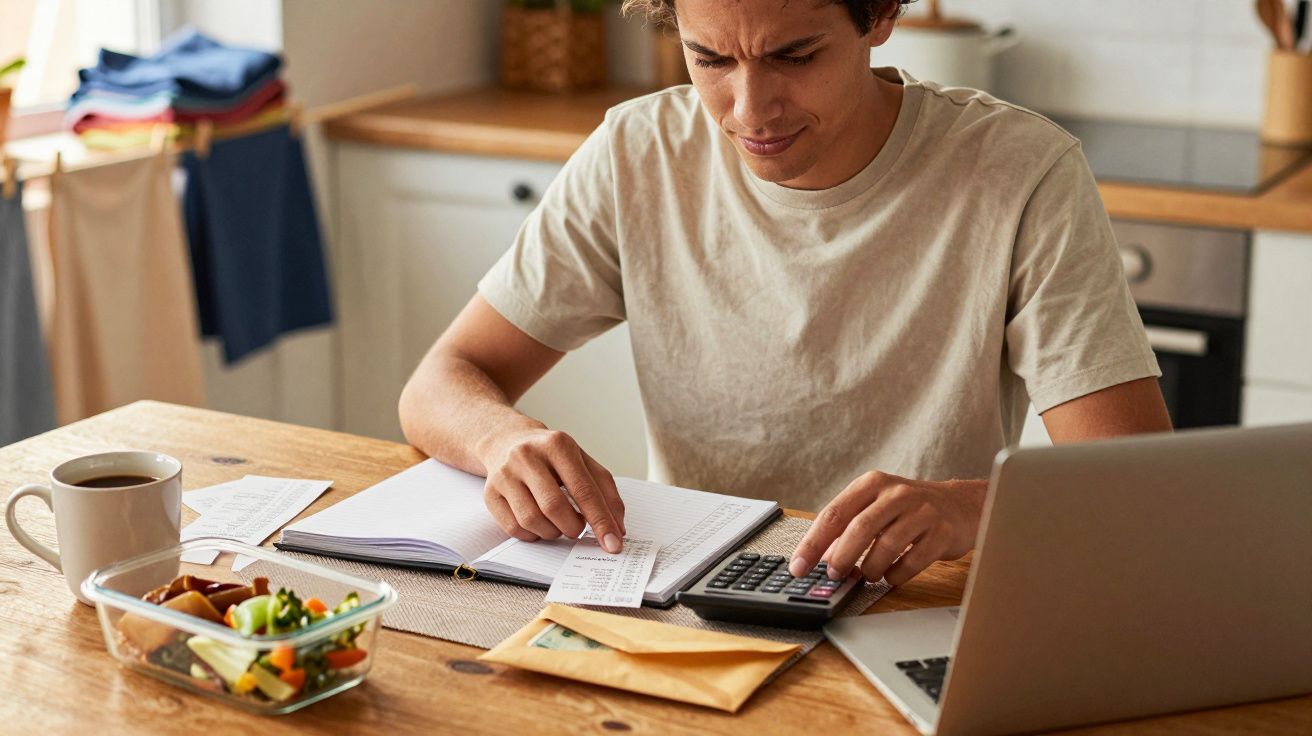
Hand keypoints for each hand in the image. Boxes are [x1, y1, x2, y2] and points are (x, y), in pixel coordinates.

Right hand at [478, 428, 626, 552]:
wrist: (507, 441)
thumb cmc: (551, 456)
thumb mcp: (582, 462)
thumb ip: (605, 491)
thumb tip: (617, 528)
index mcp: (557, 445)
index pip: (583, 489)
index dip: (601, 520)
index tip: (613, 543)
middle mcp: (527, 456)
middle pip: (554, 507)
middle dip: (573, 527)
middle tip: (579, 528)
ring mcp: (505, 474)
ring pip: (532, 520)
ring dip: (553, 532)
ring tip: (559, 523)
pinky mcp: (490, 493)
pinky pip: (514, 528)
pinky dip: (533, 534)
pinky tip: (539, 523)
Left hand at [789, 471, 986, 585]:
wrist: (962, 505)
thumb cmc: (910, 509)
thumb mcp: (876, 508)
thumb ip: (848, 529)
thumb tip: (820, 559)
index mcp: (872, 484)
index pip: (834, 513)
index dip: (813, 543)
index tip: (798, 567)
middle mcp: (897, 493)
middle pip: (860, 528)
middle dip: (841, 557)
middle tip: (834, 575)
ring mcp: (922, 511)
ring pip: (887, 545)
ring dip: (870, 568)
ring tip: (867, 575)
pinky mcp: (942, 532)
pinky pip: (913, 560)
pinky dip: (896, 574)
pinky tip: (891, 575)